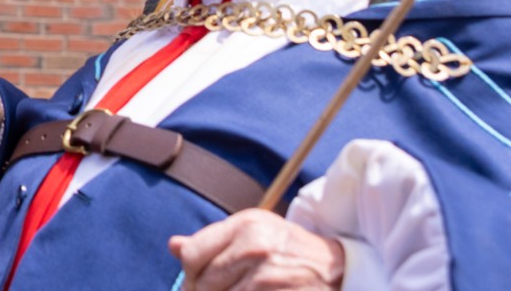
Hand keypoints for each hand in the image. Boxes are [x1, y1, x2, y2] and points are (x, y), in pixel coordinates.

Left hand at [169, 210, 345, 290]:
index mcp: (245, 225)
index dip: (189, 274)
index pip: (192, 254)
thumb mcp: (253, 233)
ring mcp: (267, 278)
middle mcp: (255, 248)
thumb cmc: (287, 250)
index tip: (197, 282)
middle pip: (202, 283)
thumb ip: (212, 241)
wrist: (336, 268)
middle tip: (217, 290)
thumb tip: (173, 246)